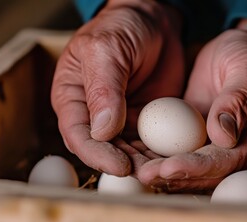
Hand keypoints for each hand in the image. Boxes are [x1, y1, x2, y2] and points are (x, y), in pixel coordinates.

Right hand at [51, 0, 184, 175]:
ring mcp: (120, 119)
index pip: (78, 134)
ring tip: (162, 171)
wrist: (154, 23)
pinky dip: (159, 152)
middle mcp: (94, 114)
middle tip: (146, 174)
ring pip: (128, 150)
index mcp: (73, 98)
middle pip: (103, 149)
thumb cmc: (122, 28)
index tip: (119, 165)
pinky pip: (150, 142)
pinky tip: (173, 159)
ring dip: (144, 163)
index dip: (96, 154)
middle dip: (123, 164)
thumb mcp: (106, 50)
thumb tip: (102, 131)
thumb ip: (103, 89)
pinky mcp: (144, 121)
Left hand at [137, 19, 246, 191]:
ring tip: (138, 170)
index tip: (170, 167)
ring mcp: (217, 138)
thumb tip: (223, 137)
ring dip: (164, 169)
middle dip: (177, 175)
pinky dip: (161, 152)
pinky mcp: (198, 129)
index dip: (201, 167)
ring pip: (191, 162)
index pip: (232, 159)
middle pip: (209, 171)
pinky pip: (180, 146)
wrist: (245, 47)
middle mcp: (240, 144)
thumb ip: (239, 100)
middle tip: (146, 175)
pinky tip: (139, 154)